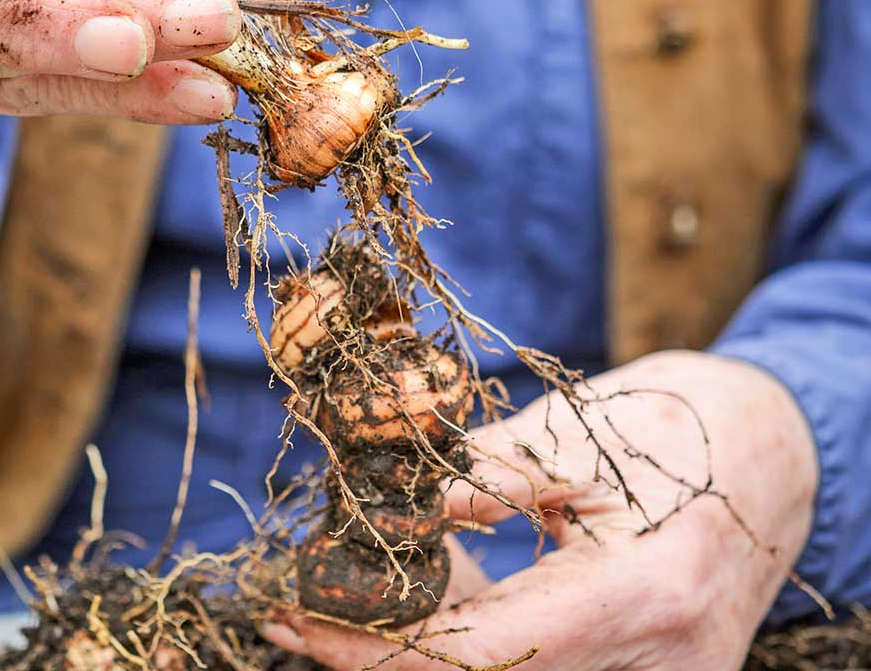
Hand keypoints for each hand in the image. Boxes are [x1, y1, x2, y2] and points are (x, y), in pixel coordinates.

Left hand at [265, 350, 819, 669]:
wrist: (774, 451)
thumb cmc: (674, 427)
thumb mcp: (568, 438)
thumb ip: (468, 480)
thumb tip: (366, 510)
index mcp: (638, 595)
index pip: (472, 658)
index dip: (372, 649)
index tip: (299, 623)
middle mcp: (658, 664)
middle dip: (382, 656)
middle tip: (302, 617)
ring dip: (423, 648)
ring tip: (351, 598)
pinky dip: (476, 641)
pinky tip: (431, 598)